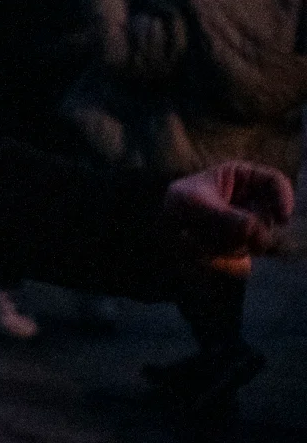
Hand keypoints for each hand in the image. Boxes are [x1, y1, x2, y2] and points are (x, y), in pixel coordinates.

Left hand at [164, 161, 294, 264]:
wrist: (159, 233)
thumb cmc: (176, 206)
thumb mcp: (193, 205)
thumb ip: (225, 217)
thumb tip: (255, 230)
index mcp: (240, 178)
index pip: (274, 181)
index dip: (283, 198)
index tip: (282, 218)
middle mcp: (250, 203)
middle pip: (267, 218)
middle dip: (241, 229)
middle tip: (212, 229)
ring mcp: (248, 228)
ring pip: (255, 243)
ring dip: (226, 245)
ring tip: (199, 238)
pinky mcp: (241, 250)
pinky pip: (242, 264)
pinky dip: (222, 263)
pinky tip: (203, 255)